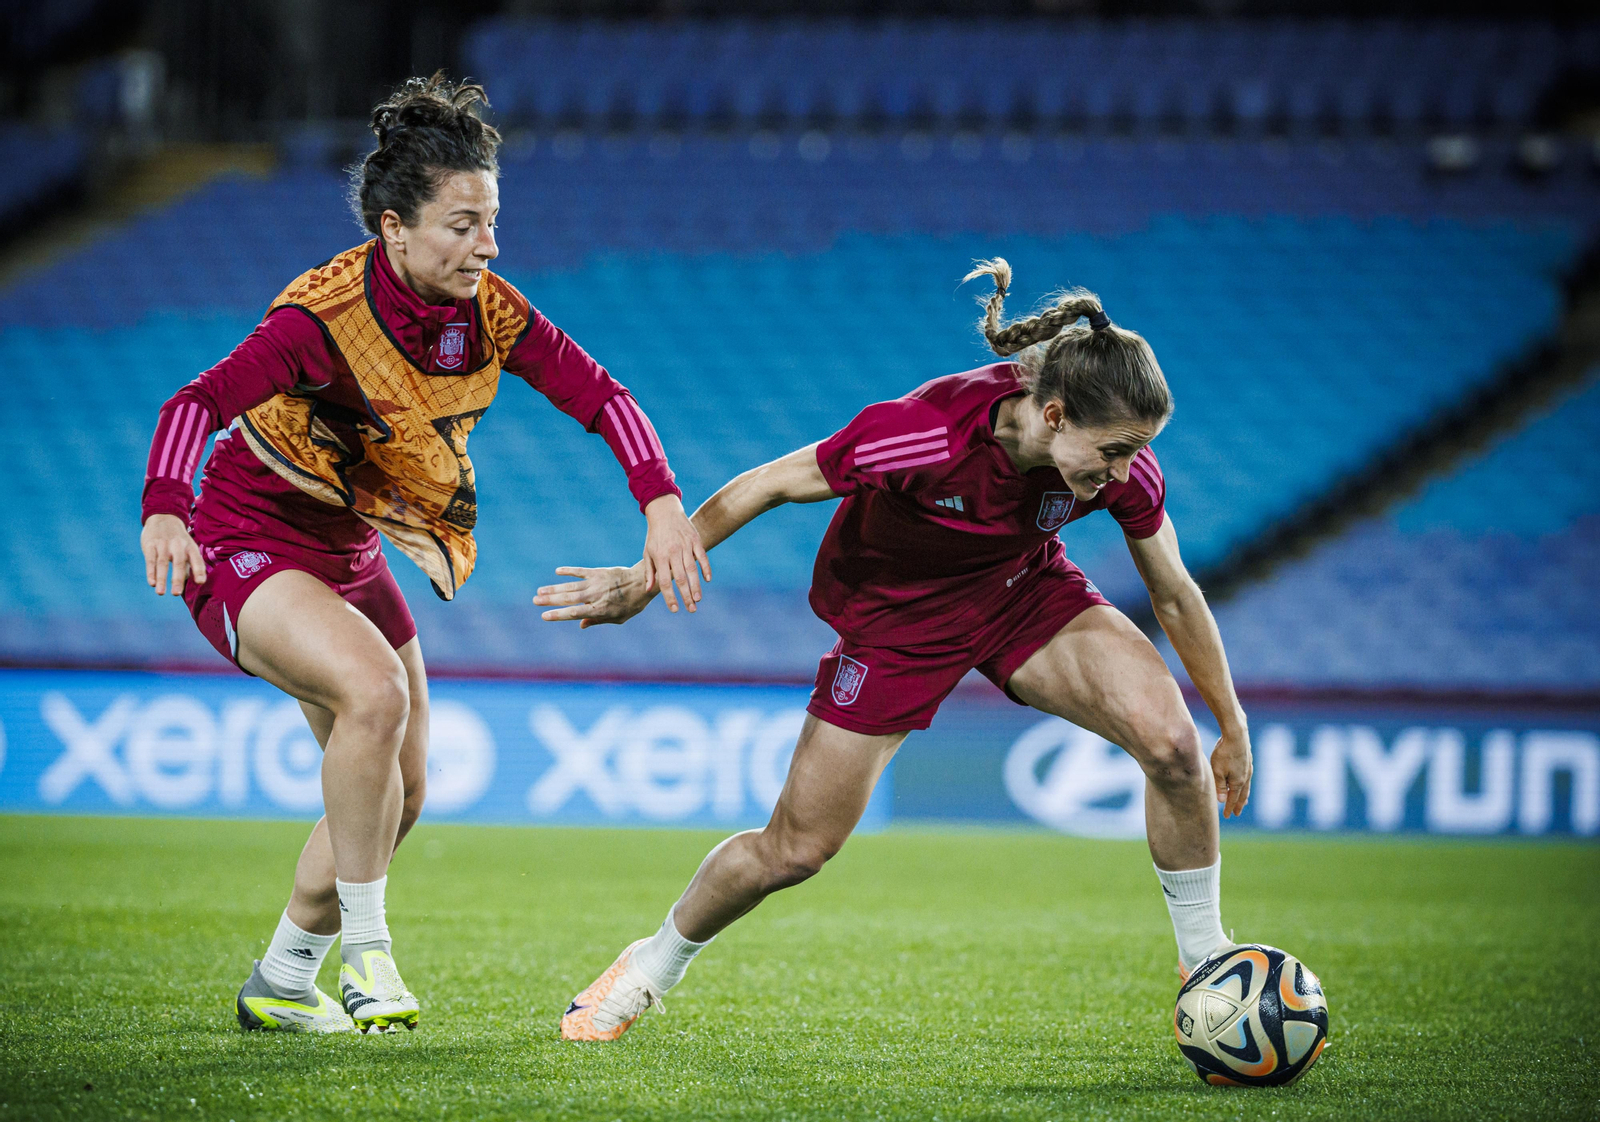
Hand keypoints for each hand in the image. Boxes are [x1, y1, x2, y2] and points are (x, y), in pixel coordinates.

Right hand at [141, 513, 206, 595]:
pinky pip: (150, 560)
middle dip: (177, 579)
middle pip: (178, 563)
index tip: (200, 582)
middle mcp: (178, 545)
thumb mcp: (188, 547)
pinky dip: (151, 572)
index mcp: (190, 547)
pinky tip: (152, 583)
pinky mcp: (150, 544)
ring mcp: (163, 544)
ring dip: (162, 579)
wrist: (163, 517)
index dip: (199, 570)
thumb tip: (192, 580)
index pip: (197, 559)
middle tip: (177, 594)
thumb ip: (189, 563)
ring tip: (160, 593)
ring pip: (162, 563)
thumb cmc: (178, 539)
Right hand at [534, 563, 652, 627]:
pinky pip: (581, 571)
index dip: (558, 614)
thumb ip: (598, 621)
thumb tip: (580, 625)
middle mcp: (595, 596)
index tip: (544, 615)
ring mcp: (596, 583)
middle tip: (535, 600)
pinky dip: (569, 571)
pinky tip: (557, 571)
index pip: (574, 613)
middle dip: (550, 600)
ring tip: (540, 591)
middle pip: (568, 599)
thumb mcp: (618, 618)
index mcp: (600, 610)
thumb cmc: (632, 604)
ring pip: (571, 586)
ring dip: (554, 588)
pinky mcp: (598, 572)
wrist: (643, 583)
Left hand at [641, 494, 710, 613]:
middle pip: (680, 579)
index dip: (669, 597)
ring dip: (696, 586)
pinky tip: (708, 580)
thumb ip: (650, 572)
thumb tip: (649, 589)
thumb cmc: (655, 535)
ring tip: (698, 599)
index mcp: (660, 557)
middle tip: (691, 610)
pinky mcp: (695, 540)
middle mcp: (673, 552)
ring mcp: (685, 546)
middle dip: (685, 596)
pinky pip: (702, 556)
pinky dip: (706, 568)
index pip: (665, 582)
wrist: (664, 511)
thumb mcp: (647, 552)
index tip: (674, 609)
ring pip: (692, 570)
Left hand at [1210, 725, 1252, 818]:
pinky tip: (1244, 782)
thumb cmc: (1224, 752)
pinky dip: (1245, 785)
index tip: (1227, 816)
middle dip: (1238, 804)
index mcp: (1238, 782)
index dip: (1229, 808)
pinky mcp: (1248, 761)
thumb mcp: (1217, 770)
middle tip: (1236, 813)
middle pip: (1242, 795)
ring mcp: (1248, 769)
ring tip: (1242, 802)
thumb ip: (1220, 786)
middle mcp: (1246, 777)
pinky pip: (1247, 778)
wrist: (1237, 734)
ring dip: (1244, 795)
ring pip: (1246, 786)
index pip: (1232, 799)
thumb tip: (1222, 801)